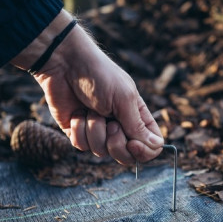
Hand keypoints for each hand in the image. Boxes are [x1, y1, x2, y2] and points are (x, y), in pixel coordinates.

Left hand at [11, 10, 163, 164]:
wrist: (65, 64)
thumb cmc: (99, 75)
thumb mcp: (124, 99)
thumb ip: (138, 126)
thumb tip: (157, 147)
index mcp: (137, 116)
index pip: (151, 146)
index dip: (144, 151)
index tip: (133, 143)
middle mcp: (120, 126)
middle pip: (127, 157)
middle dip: (116, 144)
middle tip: (110, 123)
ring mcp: (98, 130)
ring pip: (101, 152)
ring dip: (94, 130)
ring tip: (91, 110)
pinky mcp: (78, 131)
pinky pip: (82, 146)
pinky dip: (79, 129)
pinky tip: (77, 113)